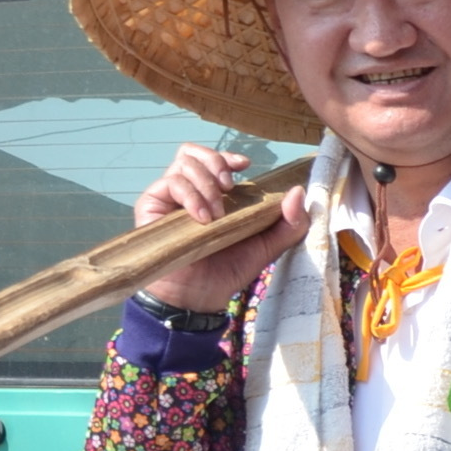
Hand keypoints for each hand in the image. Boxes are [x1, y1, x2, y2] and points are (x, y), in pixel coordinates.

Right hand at [133, 144, 304, 310]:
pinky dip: (191, 195)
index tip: (244, 165)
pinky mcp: (152, 206)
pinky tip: (203, 218)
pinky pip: (169, 183)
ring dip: (206, 184)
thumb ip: (289, 224)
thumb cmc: (228, 271)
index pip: (213, 160)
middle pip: (194, 153)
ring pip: (183, 164)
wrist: (199, 296)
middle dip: (216, 163)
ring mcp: (170, 198)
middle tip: (229, 188)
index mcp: (215, 196)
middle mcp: (190, 192)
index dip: (226, 156)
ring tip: (216, 214)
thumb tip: (299, 191)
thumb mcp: (266, 247)